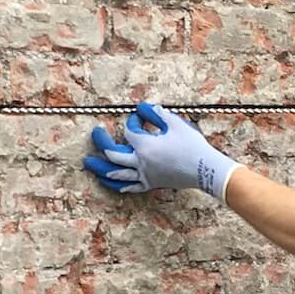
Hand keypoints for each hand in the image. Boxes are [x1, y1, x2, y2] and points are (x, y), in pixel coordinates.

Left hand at [83, 102, 243, 201]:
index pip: (129, 131)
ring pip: (116, 174)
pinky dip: (119, 185)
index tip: (139, 116)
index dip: (131, 121)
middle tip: (96, 134)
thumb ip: (157, 113)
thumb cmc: (192, 146)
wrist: (205, 169)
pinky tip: (114, 184)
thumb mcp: (175, 123)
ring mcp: (145, 175)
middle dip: (102, 142)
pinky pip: (131, 187)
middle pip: (113, 154)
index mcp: (145, 146)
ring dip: (101, 167)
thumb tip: (143, 106)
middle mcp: (140, 162)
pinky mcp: (152, 184)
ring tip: (89, 164)